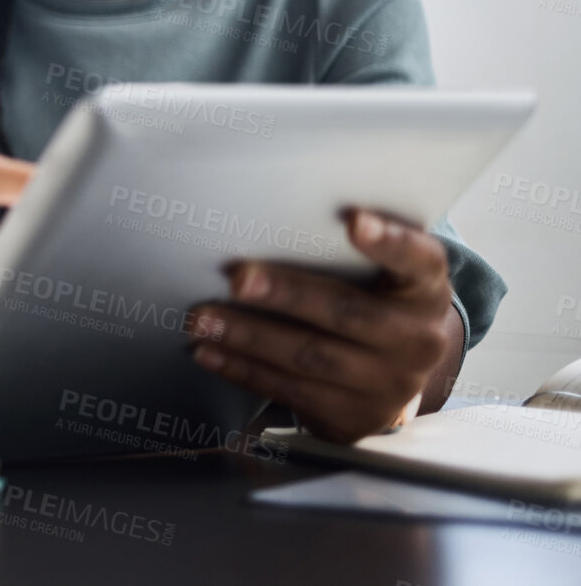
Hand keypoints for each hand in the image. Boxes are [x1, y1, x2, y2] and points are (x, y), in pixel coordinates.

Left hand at [185, 209, 459, 442]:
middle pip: (346, 313)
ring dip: (248, 336)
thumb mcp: (380, 272)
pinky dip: (242, 369)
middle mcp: (417, 339)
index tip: (354, 221)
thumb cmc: (372, 299)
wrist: (393, 373)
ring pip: (309, 356)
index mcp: (426, 289)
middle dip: (286, 294)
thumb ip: (345, 247)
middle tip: (237, 278)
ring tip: (202, 318)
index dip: (390, 242)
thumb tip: (273, 210)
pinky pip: (290, 391)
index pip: (418, 260)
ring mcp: (389, 385)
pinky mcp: (354, 417)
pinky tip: (209, 351)